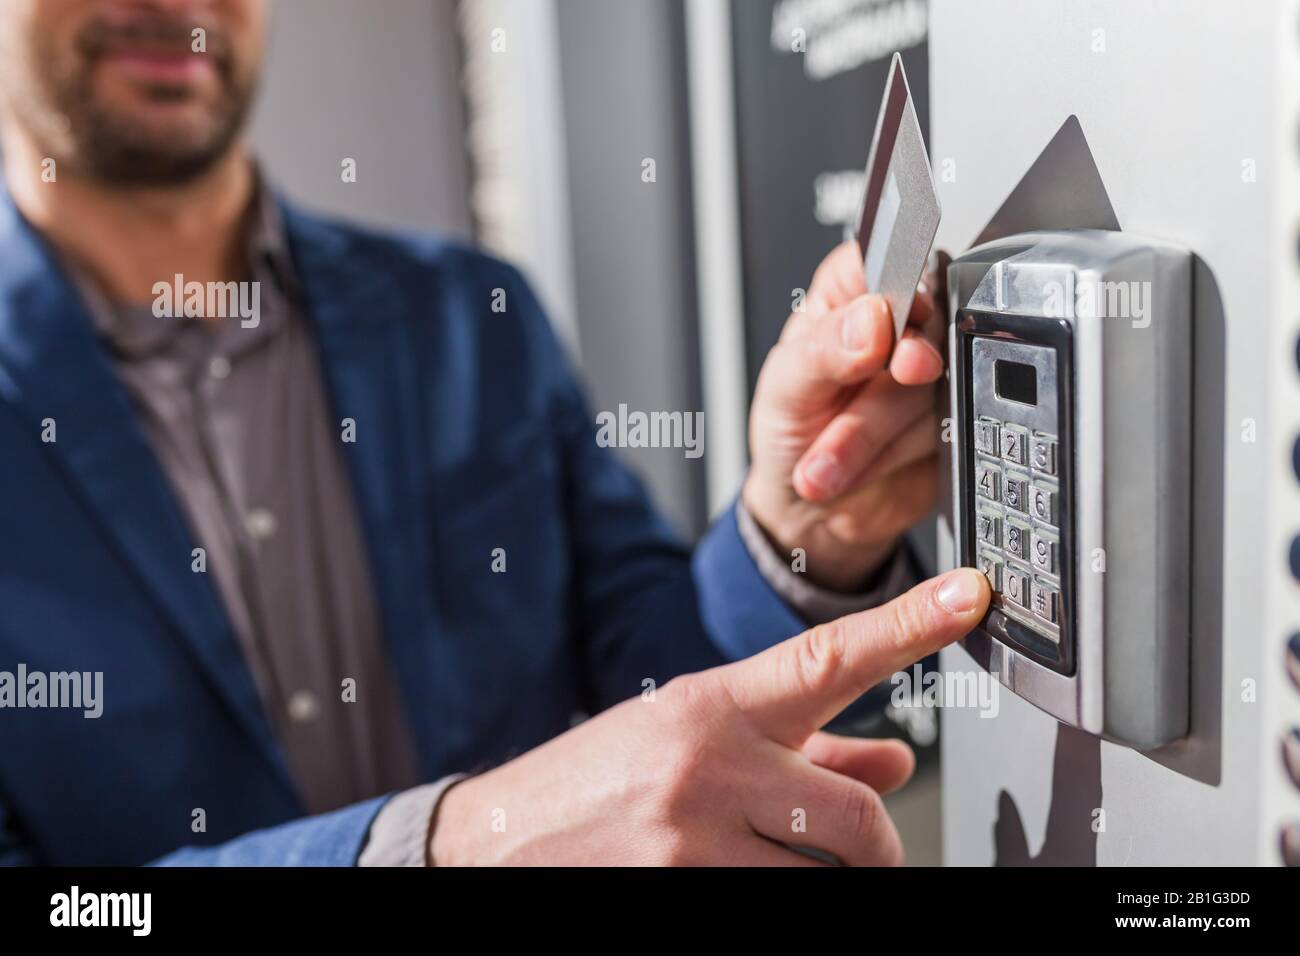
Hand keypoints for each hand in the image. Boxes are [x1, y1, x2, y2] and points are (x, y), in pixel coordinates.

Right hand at [429, 567, 989, 865]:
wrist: (499, 842)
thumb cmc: (601, 780)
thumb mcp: (696, 741)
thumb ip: (810, 751)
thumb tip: (896, 762)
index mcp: (714, 707)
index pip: (827, 656)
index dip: (908, 625)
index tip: (967, 595)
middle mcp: (707, 766)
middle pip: (853, 819)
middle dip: (873, 848)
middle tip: (864, 850)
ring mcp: (692, 841)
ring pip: (819, 876)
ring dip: (818, 875)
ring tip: (769, 855)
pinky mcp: (680, 892)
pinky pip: (771, 901)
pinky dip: (774, 886)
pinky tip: (733, 864)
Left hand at [743, 242, 946, 590]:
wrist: (810, 513)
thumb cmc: (791, 433)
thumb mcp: (786, 389)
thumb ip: (824, 350)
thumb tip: (872, 317)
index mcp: (850, 297)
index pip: (887, 260)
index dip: (893, 290)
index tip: (883, 325)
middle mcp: (898, 329)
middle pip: (923, 329)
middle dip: (878, 387)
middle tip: (849, 407)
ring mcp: (931, 376)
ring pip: (934, 387)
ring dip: (872, 436)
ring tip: (827, 463)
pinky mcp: (954, 420)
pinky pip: (952, 428)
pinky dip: (896, 456)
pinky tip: (864, 468)